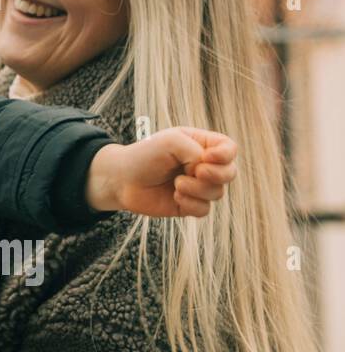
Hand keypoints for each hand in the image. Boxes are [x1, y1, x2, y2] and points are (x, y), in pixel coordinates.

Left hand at [86, 127, 237, 217]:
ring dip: (197, 189)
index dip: (226, 154)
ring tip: (176, 183)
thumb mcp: (172, 142)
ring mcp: (197, 186)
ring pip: (217, 193)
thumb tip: (205, 172)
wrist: (122, 179)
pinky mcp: (189, 205)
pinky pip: (204, 209)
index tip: (208, 156)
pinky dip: (191, 204)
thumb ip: (197, 151)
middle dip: (216, 174)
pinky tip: (174, 197)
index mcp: (200, 145)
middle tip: (196, 171)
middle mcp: (203, 165)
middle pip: (230, 173)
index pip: (229, 148)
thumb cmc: (145, 155)